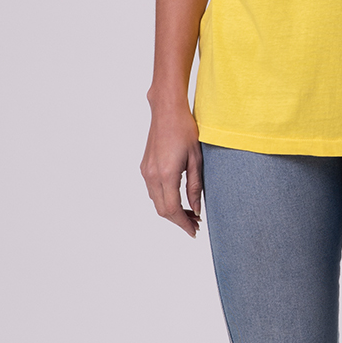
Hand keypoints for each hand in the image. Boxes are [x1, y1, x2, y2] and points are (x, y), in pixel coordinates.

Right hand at [140, 95, 202, 236]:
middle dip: (179, 220)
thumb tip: (196, 209)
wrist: (167, 111)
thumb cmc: (185, 130)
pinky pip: (153, 191)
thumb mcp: (196, 159)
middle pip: (162, 210)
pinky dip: (165, 200)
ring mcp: (146, 171)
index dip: (184, 223)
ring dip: (172, 211)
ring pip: (156, 202)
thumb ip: (195, 186)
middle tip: (196, 224)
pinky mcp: (145, 167)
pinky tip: (178, 199)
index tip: (194, 231)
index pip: (172, 209)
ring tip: (191, 213)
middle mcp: (152, 175)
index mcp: (166, 174)